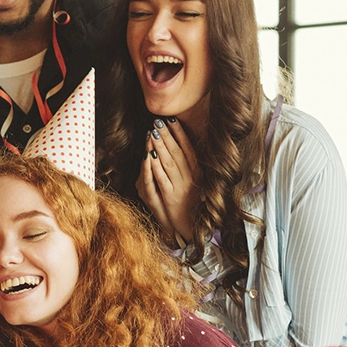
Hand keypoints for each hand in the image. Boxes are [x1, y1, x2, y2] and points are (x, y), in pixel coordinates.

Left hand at [143, 118, 201, 244]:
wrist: (192, 225)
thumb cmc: (191, 202)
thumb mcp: (194, 181)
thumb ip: (188, 166)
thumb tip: (181, 146)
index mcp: (197, 172)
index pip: (188, 148)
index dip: (179, 133)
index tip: (172, 120)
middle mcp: (190, 177)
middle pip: (177, 152)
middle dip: (167, 135)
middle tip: (158, 121)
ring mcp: (180, 187)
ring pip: (169, 162)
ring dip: (160, 146)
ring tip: (152, 132)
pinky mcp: (169, 196)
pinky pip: (161, 178)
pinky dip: (155, 166)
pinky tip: (150, 155)